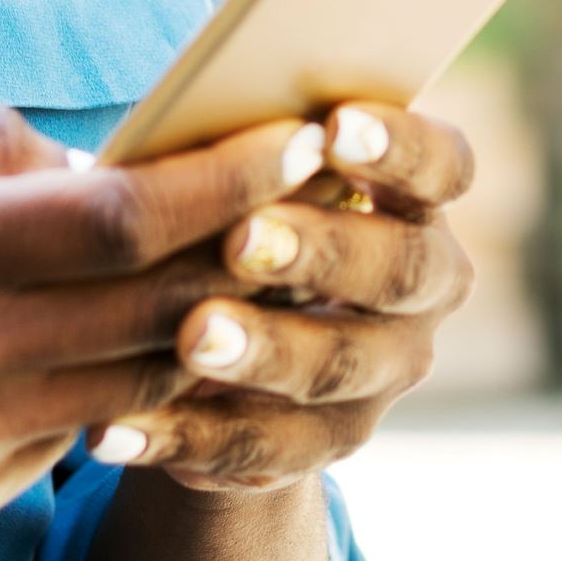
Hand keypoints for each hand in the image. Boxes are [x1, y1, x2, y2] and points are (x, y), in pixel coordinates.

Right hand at [0, 105, 327, 554]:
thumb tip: (88, 154)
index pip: (125, 214)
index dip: (231, 177)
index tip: (300, 136)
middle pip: (161, 303)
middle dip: (254, 246)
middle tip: (322, 196)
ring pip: (141, 378)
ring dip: (208, 322)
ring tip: (258, 264)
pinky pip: (77, 430)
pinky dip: (119, 382)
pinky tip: (138, 341)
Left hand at [93, 99, 478, 496]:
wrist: (244, 328)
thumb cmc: (244, 202)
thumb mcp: (256, 170)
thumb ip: (251, 143)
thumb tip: (189, 110)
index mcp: (419, 201)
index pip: (442, 166)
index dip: (400, 146)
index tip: (332, 126)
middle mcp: (423, 292)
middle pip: (397, 271)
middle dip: (320, 251)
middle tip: (242, 237)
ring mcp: (379, 377)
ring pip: (331, 369)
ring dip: (262, 352)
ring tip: (192, 336)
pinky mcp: (319, 446)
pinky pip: (257, 450)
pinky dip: (184, 438)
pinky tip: (119, 426)